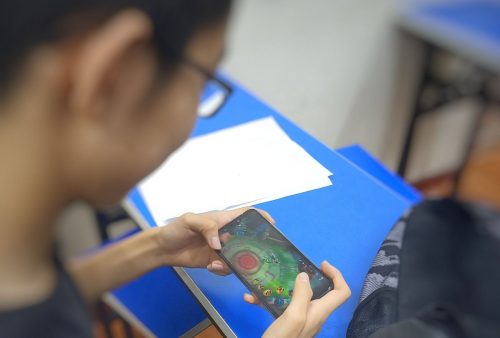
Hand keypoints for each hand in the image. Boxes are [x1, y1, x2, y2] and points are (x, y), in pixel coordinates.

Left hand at [154, 207, 274, 274]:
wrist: (163, 249)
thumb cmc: (176, 229)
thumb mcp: (190, 221)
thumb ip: (206, 226)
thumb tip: (219, 243)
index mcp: (223, 220)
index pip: (246, 214)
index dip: (260, 217)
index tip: (271, 225)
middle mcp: (226, 234)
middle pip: (248, 238)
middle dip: (254, 247)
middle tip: (254, 255)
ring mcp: (222, 249)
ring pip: (240, 257)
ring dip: (235, 262)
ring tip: (218, 262)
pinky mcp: (216, 262)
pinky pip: (228, 268)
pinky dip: (222, 270)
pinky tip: (210, 266)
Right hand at [245, 261, 350, 337]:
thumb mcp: (293, 316)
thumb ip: (302, 295)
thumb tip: (305, 276)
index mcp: (319, 312)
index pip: (342, 292)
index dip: (336, 275)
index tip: (321, 264)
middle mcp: (314, 315)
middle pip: (322, 292)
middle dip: (309, 277)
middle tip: (293, 268)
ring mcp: (301, 320)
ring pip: (298, 298)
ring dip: (283, 288)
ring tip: (268, 281)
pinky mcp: (288, 325)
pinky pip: (282, 307)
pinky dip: (269, 301)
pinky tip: (251, 298)